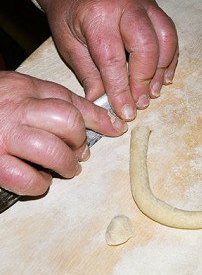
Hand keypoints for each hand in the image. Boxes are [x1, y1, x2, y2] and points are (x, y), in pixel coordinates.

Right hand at [0, 71, 126, 195]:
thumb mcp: (25, 94)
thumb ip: (62, 104)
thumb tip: (110, 123)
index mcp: (24, 90)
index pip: (72, 102)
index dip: (99, 118)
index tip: (117, 128)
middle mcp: (15, 111)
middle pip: (68, 122)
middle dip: (80, 141)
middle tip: (78, 151)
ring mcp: (3, 138)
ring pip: (53, 151)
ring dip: (67, 165)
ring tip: (65, 167)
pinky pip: (30, 180)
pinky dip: (40, 184)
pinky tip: (39, 178)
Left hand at [37, 0, 178, 120]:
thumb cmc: (70, 16)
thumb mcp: (70, 45)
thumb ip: (89, 75)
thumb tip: (102, 106)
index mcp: (97, 15)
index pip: (112, 59)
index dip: (121, 90)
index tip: (125, 112)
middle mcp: (124, 6)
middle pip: (146, 46)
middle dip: (145, 80)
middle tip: (141, 102)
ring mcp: (144, 5)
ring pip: (165, 39)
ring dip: (161, 70)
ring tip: (153, 92)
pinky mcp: (154, 10)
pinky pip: (170, 36)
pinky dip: (169, 60)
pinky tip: (161, 77)